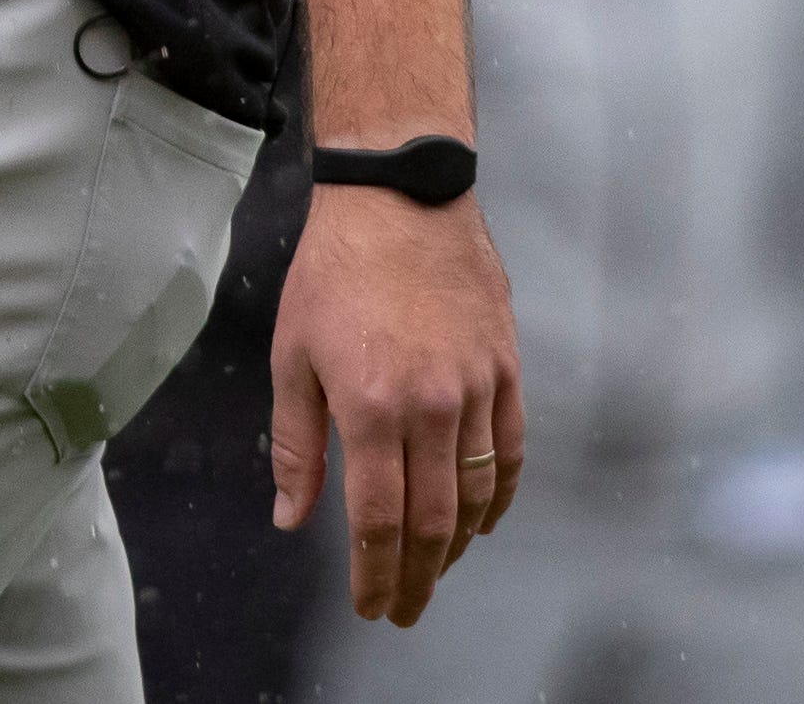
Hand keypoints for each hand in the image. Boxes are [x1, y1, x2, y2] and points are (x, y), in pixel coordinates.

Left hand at [272, 185, 523, 625]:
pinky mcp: (506, 367)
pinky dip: (501, 496)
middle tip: (405, 608)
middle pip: (434, 522)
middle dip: (418, 578)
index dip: (377, 575)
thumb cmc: (333, 272)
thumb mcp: (291, 355)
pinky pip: (512, 452)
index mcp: (371, 408)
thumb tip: (292, 518)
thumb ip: (297, 445)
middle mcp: (431, 408)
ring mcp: (476, 389)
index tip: (373, 607)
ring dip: (457, 546)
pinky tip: (484, 520)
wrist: (398, 195)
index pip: (380, 521)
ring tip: (435, 571)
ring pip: (477, 495)